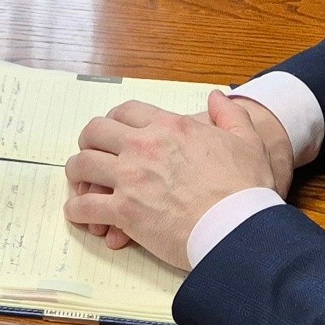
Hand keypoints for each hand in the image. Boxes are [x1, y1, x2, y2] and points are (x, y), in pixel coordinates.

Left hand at [63, 93, 284, 268]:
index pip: (126, 111)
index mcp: (170, 126)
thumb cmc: (246, 188)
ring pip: (83, 164)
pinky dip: (77, 209)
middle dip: (89, 141)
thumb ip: (230, 115)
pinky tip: (79, 213)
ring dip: (77, 172)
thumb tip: (217, 96)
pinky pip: (86, 206)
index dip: (115, 120)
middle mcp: (143, 146)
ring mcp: (130, 177)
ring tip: (80, 182)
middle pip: (96, 131)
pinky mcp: (125, 211)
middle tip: (91, 153)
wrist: (239, 227)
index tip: (113, 131)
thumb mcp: (247, 141)